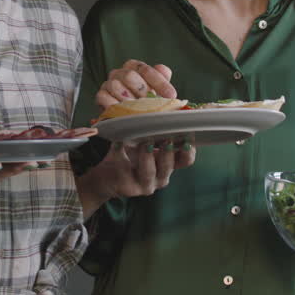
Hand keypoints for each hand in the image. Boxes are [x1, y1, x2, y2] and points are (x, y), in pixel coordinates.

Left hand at [77, 138, 194, 216]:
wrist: (105, 178)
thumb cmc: (128, 155)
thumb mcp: (143, 142)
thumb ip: (154, 130)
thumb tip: (165, 107)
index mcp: (167, 165)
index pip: (186, 160)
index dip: (189, 150)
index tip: (188, 135)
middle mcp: (161, 178)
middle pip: (169, 165)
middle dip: (168, 151)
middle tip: (166, 137)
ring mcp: (145, 185)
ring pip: (149, 171)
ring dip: (147, 155)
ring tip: (145, 142)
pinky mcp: (128, 188)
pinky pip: (125, 170)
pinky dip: (120, 155)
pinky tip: (117, 143)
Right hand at [97, 59, 176, 107]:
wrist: (132, 117)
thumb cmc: (146, 100)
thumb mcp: (158, 90)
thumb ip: (162, 78)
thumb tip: (163, 69)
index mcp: (134, 67)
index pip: (145, 69)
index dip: (159, 82)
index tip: (171, 95)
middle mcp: (119, 73)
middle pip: (129, 75)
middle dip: (143, 90)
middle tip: (152, 103)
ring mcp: (108, 83)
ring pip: (115, 85)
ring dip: (128, 99)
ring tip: (138, 110)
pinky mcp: (101, 96)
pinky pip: (103, 97)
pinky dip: (113, 105)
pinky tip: (123, 112)